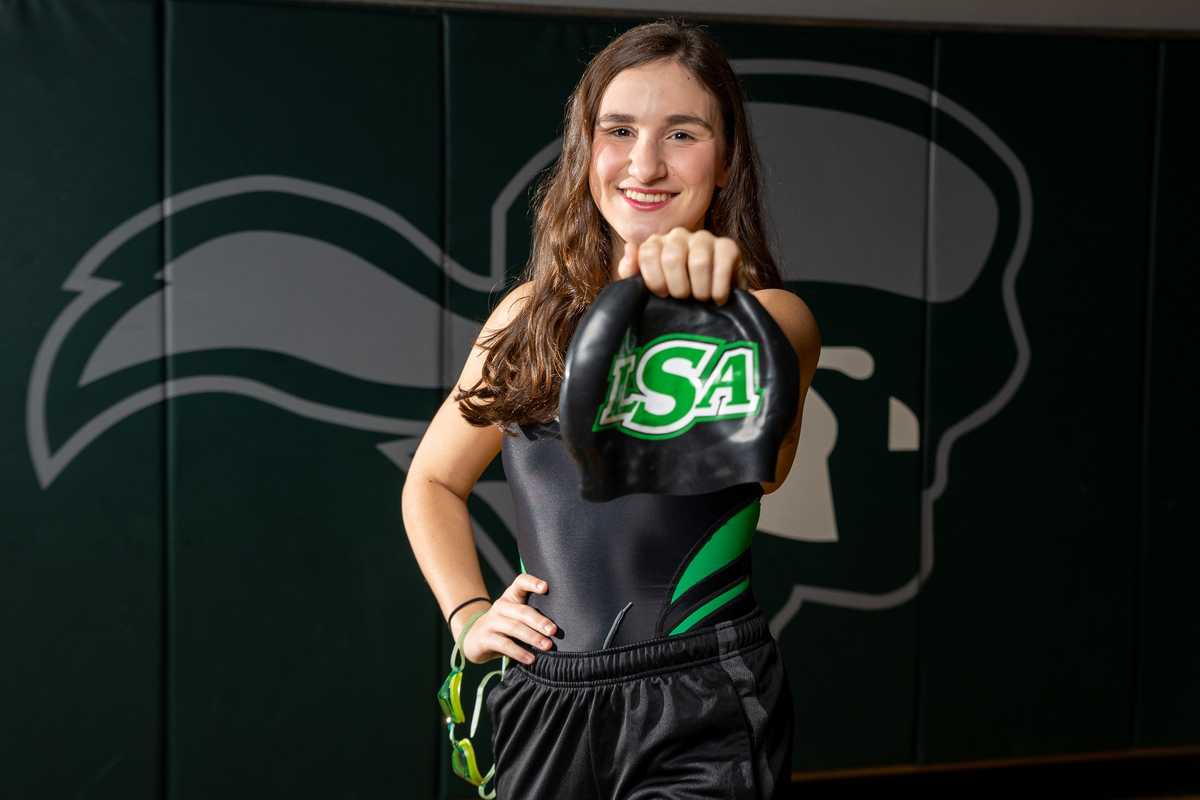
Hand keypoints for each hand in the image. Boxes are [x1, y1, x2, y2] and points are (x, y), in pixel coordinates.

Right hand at [460, 573, 556, 664]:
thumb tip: (564, 624)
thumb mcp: (517, 615)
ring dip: (532, 637)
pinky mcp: (485, 638)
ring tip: (547, 646)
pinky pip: (504, 644)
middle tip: (554, 631)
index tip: (545, 587)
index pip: (521, 582)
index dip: (532, 583)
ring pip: (514, 628)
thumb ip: (533, 614)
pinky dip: (519, 652)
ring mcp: (491, 621)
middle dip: (539, 621)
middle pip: (522, 611)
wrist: (475, 638)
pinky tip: (531, 659)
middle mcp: (501, 606)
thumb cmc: (505, 626)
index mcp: (511, 596)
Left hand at [617, 227, 745, 304]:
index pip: (648, 253)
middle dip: (678, 287)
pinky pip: (723, 264)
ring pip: (699, 261)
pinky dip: (719, 288)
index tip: (663, 295)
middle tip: (684, 299)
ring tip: (701, 299)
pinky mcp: (728, 246)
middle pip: (673, 257)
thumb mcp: (647, 289)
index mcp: (656, 244)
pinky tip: (717, 298)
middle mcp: (679, 236)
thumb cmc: (674, 295)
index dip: (655, 280)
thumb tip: (630, 248)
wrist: (710, 304)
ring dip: (700, 290)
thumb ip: (631, 272)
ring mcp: (704, 238)